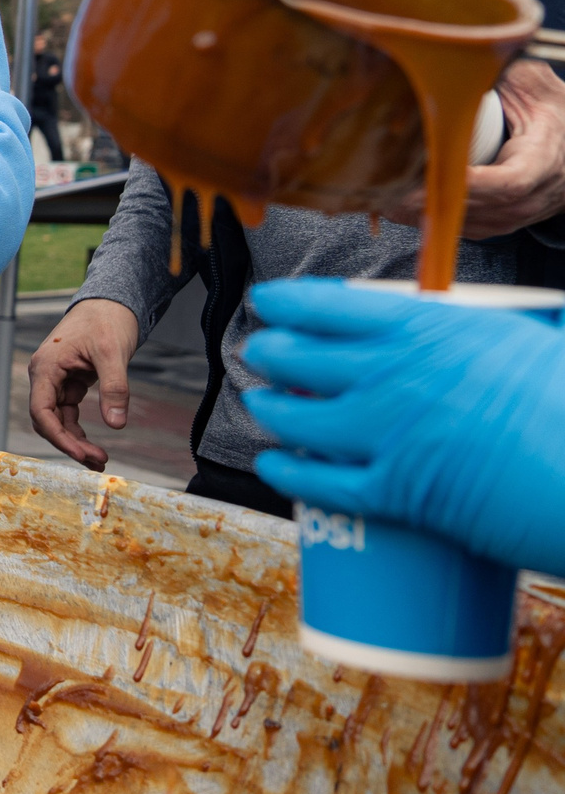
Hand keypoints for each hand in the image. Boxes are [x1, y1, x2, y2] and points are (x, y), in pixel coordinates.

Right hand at [26, 298, 139, 470]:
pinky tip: (94, 445)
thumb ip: (114, 388)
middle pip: (47, 420)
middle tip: (98, 461)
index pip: (41, 410)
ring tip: (100, 459)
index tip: (81, 454)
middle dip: (69, 444)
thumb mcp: (113, 353)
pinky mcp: (69, 383)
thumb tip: (116, 424)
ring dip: (75, 441)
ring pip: (57, 420)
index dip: (58, 436)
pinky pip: (68, 414)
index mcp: (46, 366)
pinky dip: (79, 431)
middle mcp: (45, 376)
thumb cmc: (107, 320)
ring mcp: (56, 380)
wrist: (111, 302)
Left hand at [242, 279, 564, 576]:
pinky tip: (275, 464)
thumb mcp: (531, 338)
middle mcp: (396, 373)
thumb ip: (484, 331)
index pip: (331, 303)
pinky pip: (321, 481)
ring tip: (262, 401)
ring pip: (298, 416)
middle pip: (302, 356)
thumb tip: (477, 322)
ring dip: (271, 407)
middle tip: (264, 350)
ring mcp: (389, 433)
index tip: (270, 301)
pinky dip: (289, 472)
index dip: (288, 302)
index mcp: (430, 325)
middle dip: (273, 352)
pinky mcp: (398, 492)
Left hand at [387, 58, 564, 238]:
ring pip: (460, 223)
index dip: (465, 183)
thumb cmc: (554, 115)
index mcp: (541, 163)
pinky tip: (391, 201)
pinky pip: (455, 226)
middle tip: (383, 185)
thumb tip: (464, 54)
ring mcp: (509, 217)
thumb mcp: (538, 88)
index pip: (505, 184)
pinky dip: (423, 217)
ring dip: (417, 213)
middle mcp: (527, 199)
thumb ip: (507, 73)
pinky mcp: (492, 224)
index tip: (425, 175)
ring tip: (377, 193)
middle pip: (473, 209)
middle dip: (425, 200)